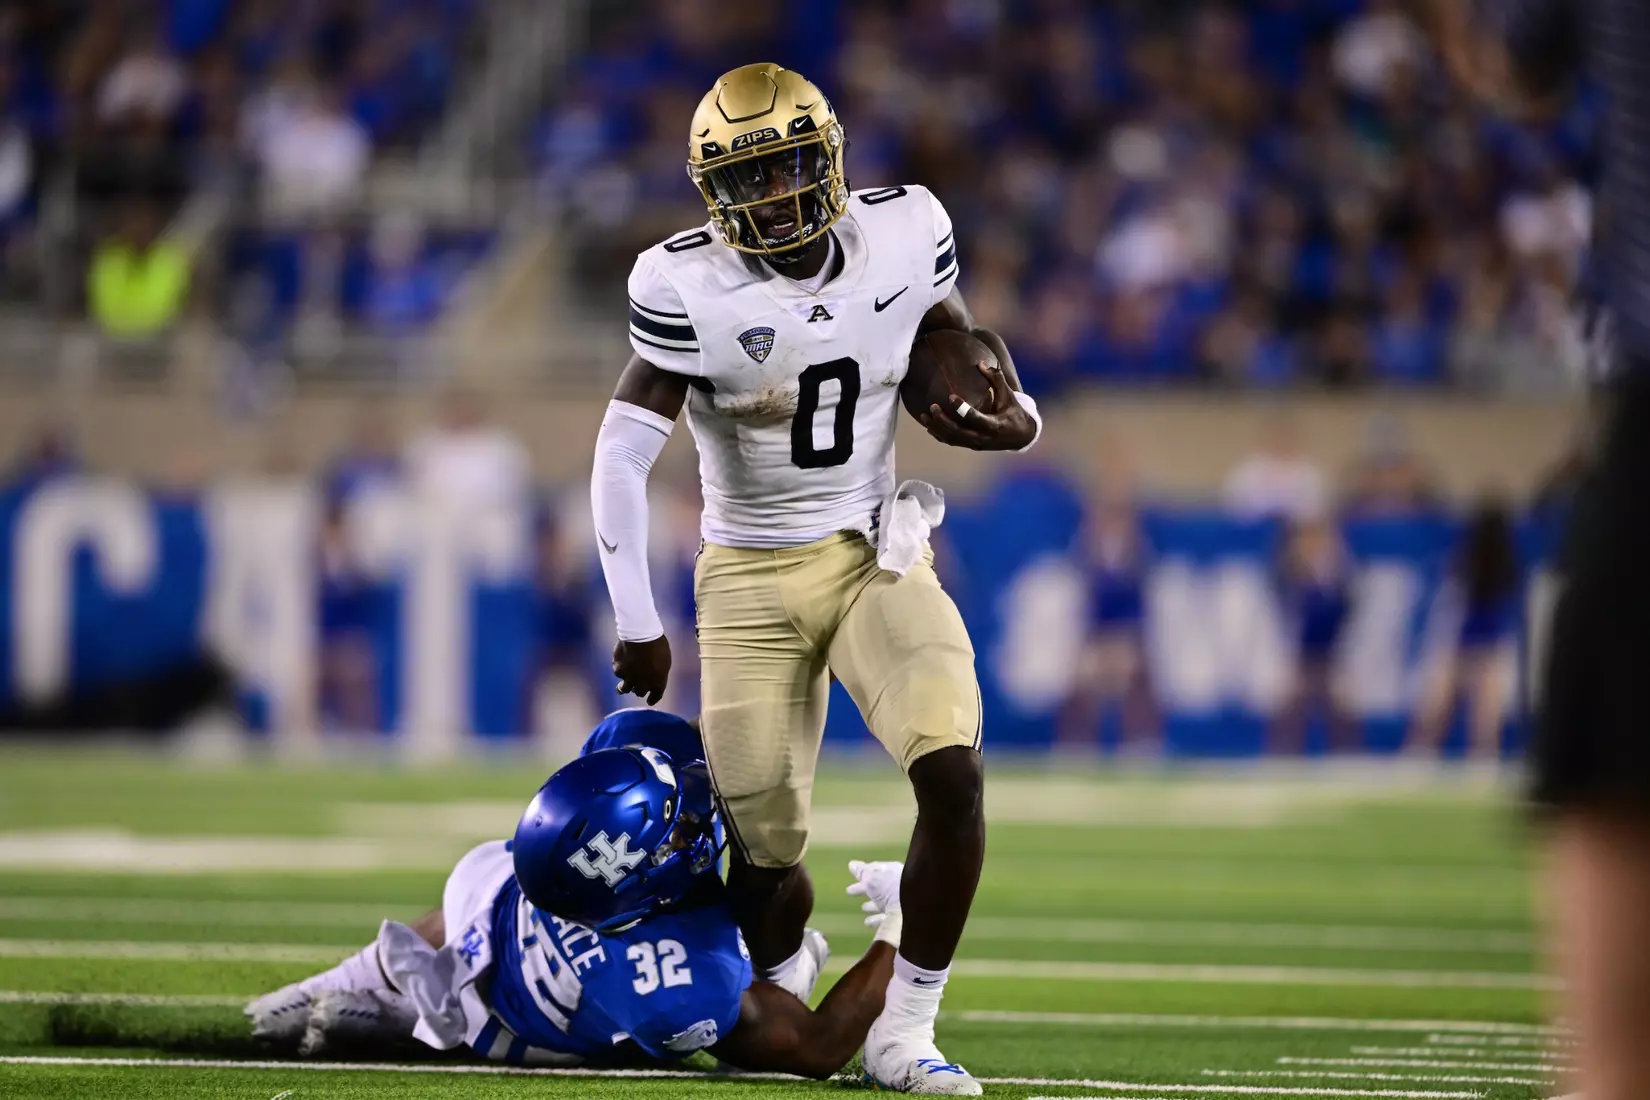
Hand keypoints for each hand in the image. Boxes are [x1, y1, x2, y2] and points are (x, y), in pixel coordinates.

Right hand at [613, 635, 670, 704]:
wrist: (640, 635)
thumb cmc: (657, 644)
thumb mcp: (665, 660)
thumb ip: (659, 672)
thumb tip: (654, 675)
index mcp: (658, 682)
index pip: (655, 696)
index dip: (652, 699)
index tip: (649, 701)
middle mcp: (643, 684)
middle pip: (639, 692)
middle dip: (639, 689)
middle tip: (637, 685)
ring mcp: (629, 679)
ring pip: (624, 689)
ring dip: (624, 687)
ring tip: (622, 687)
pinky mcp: (618, 670)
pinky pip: (618, 673)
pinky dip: (620, 669)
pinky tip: (621, 663)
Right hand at [846, 860, 902, 927]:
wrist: (912, 911)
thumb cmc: (891, 889)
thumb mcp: (872, 878)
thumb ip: (862, 872)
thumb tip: (852, 864)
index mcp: (894, 871)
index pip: (876, 869)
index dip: (863, 871)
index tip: (852, 872)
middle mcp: (899, 886)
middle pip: (879, 887)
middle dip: (866, 889)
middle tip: (850, 891)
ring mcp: (901, 904)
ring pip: (884, 903)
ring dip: (872, 905)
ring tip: (863, 907)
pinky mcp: (901, 920)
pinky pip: (886, 918)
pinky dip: (876, 919)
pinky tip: (867, 922)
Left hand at [920, 362, 1036, 451]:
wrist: (1021, 437)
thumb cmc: (1014, 412)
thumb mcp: (1009, 396)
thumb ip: (996, 379)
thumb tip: (981, 363)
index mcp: (994, 425)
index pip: (975, 419)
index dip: (962, 409)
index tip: (950, 396)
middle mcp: (983, 438)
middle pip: (958, 432)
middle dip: (943, 421)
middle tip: (932, 406)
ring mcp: (976, 444)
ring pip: (953, 439)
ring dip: (937, 428)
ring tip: (924, 416)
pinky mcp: (972, 446)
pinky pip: (953, 442)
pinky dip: (940, 435)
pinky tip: (929, 427)